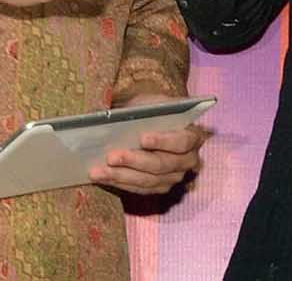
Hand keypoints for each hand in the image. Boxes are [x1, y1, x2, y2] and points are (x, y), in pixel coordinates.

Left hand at [88, 93, 205, 193]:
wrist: (151, 120)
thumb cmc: (152, 110)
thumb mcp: (151, 103)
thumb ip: (144, 110)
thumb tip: (114, 115)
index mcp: (193, 135)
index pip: (182, 141)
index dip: (163, 141)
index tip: (143, 138)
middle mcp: (188, 160)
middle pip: (161, 165)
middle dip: (134, 161)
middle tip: (111, 157)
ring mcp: (174, 177)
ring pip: (148, 181)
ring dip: (121, 176)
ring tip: (98, 171)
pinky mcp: (159, 187)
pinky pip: (140, 189)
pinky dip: (120, 183)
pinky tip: (102, 177)